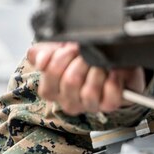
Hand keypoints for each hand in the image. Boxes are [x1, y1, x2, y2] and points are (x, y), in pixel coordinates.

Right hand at [27, 42, 144, 114]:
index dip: (61, 57)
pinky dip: (113, 80)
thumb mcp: (59, 50)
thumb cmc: (84, 57)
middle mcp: (68, 101)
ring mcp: (88, 105)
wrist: (113, 62)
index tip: (70, 48)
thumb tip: (40, 60)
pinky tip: (112, 72)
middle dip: (81, 60)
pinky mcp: (108, 105)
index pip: (49, 74)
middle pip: (70, 81)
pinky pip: (110, 95)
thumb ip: (43, 52)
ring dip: (97, 70)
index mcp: (52, 89)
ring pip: (89, 92)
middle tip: (87, 53)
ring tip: (100, 63)